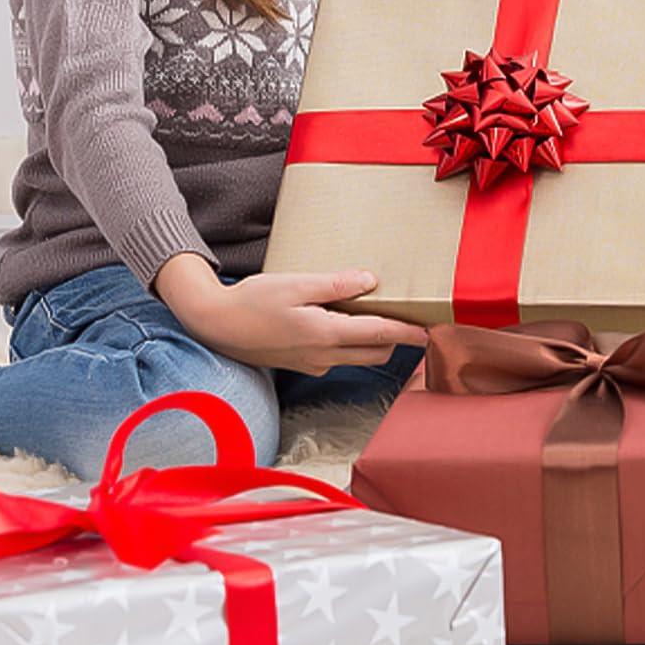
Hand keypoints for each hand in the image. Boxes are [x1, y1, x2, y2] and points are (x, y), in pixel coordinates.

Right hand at [156, 255, 426, 375]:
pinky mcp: (302, 363)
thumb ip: (334, 285)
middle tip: (413, 320)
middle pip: (374, 352)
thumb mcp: (295, 284)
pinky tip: (347, 322)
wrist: (214, 325)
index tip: (430, 331)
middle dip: (397, 339)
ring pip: (357, 357)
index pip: (379, 335)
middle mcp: (323, 355)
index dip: (408, 332)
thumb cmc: (252, 301)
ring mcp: (312, 363)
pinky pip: (338, 357)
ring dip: (375, 342)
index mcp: (325, 334)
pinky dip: (352, 343)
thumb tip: (369, 282)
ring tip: (382, 316)